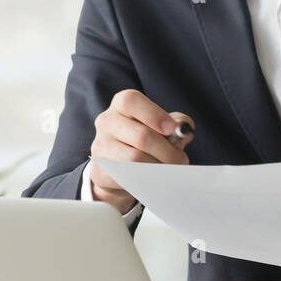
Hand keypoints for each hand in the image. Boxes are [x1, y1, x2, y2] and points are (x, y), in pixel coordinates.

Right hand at [90, 89, 194, 214]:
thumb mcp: (163, 125)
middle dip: (167, 151)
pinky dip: (145, 179)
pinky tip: (153, 178)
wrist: (120, 167)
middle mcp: (107, 122)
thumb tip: (181, 127)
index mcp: (122, 104)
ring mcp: (100, 147)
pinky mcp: (98, 171)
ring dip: (159, 167)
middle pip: (140, 136)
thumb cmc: (146, 139)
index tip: (172, 129)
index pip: (131, 101)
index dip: (154, 114)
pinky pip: (126, 177)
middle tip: (181, 160)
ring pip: (135, 159)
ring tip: (170, 170)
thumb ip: (177, 122)